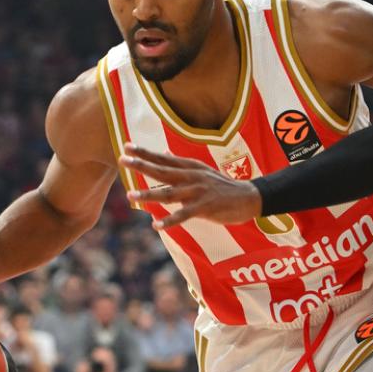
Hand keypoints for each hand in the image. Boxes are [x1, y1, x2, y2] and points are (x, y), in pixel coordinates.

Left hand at [119, 144, 261, 228]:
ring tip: (130, 195)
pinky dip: (170, 220)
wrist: (249, 197)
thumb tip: (164, 153)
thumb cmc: (223, 186)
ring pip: (169, 193)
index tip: (126, 146)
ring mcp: (198, 192)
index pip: (163, 158)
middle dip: (142, 165)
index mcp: (190, 167)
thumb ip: (181, 165)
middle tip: (123, 160)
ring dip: (149, 194)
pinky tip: (156, 225)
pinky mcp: (205, 207)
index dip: (145, 153)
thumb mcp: (202, 171)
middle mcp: (192, 176)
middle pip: (163, 170)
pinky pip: (184, 215)